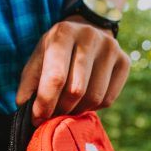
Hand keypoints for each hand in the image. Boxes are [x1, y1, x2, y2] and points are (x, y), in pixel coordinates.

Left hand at [16, 17, 130, 124]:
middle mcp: (90, 36)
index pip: (56, 77)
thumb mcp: (38, 58)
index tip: (37, 118)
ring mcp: (111, 47)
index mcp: (63, 33)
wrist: (87, 33)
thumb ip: (29, 82)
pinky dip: (93, 108)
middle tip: (51, 114)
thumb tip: (25, 106)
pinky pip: (108, 99)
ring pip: (94, 97)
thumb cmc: (57, 51)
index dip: (45, 102)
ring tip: (66, 107)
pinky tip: (83, 100)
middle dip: (60, 109)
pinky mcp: (125, 61)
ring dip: (77, 111)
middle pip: (76, 90)